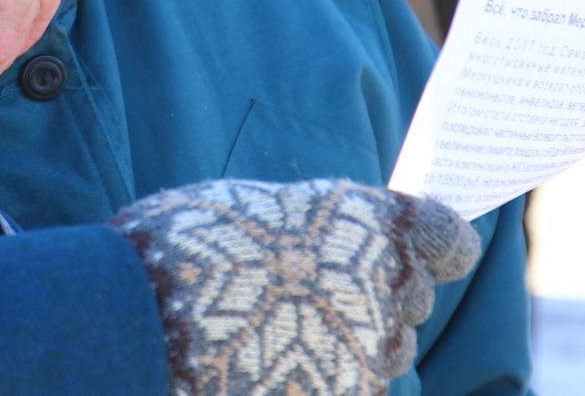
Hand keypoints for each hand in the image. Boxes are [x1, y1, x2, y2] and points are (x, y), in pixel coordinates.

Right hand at [109, 179, 480, 393]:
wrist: (139, 319)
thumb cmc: (179, 247)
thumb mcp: (249, 206)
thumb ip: (306, 223)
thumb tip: (321, 240)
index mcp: (364, 223)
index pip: (446, 237)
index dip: (436, 245)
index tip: (429, 251)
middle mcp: (379, 289)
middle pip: (411, 300)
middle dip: (377, 298)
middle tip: (312, 295)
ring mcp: (364, 357)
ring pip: (382, 354)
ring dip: (348, 345)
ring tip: (278, 335)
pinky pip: (349, 388)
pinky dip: (318, 380)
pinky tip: (264, 369)